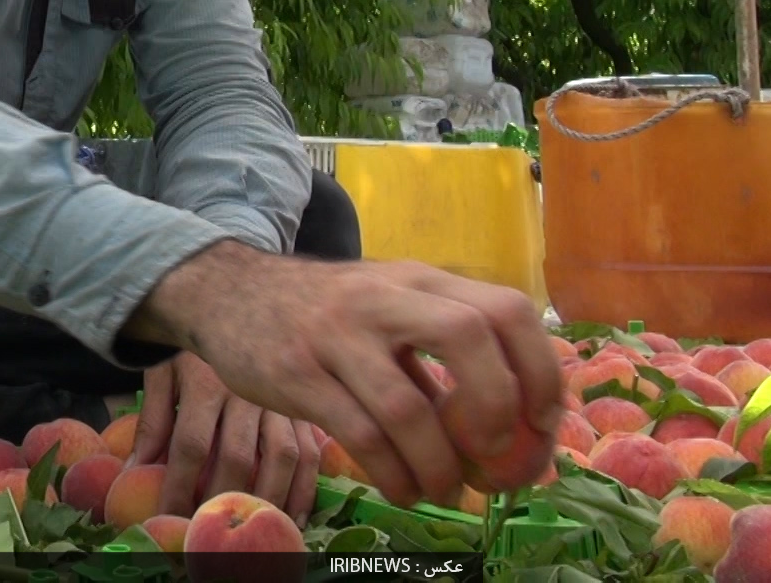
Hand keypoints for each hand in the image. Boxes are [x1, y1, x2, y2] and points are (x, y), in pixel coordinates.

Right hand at [124, 241, 562, 508]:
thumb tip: (518, 421)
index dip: (539, 369)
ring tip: (444, 490)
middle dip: (497, 408)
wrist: (228, 292)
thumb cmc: (326, 310)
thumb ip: (442, 347)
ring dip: (439, 465)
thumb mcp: (388, 304)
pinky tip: (403, 489)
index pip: (506, 308)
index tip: (543, 422)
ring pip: (408, 406)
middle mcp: (384, 298)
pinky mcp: (298, 374)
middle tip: (497, 456)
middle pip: (469, 334)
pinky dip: (394, 474)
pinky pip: (360, 435)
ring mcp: (338, 335)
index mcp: (419, 279)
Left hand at [129, 352, 320, 518]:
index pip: (191, 446)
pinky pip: (313, 450)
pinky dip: (306, 487)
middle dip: (219, 501)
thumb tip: (134, 471)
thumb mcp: (162, 370)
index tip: (167, 517)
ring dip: (266, 501)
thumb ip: (151, 420)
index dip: (178, 486)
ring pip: (282, 458)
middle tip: (207, 533)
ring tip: (251, 530)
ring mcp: (283, 396)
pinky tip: (294, 515)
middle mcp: (248, 391)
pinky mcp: (305, 402)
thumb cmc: (190, 340)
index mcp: (207, 381)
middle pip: (237, 458)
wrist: (232, 291)